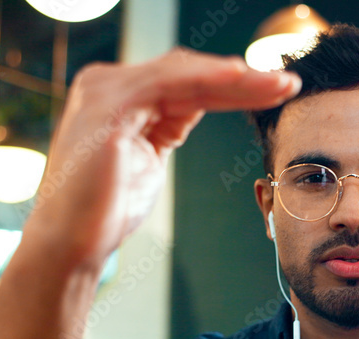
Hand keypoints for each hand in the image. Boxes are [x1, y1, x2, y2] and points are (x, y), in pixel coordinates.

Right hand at [20, 48, 300, 269]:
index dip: (234, 87)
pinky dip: (209, 77)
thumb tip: (196, 107)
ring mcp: (106, 90)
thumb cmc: (105, 212)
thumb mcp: (148, 159)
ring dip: (238, 78)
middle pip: (190, 73)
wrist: (69, 245)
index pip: (187, 83)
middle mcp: (109, 84)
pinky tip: (241, 78)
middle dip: (243, 79)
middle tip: (288, 83)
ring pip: (186, 73)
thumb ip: (168, 126)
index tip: (275, 92)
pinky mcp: (109, 104)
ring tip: (279, 84)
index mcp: (121, 97)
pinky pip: (169, 81)